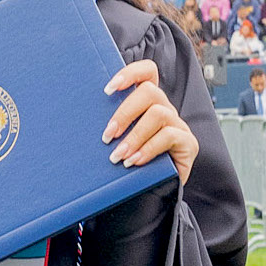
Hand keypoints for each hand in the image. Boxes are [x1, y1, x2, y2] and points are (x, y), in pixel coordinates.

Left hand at [102, 60, 198, 182]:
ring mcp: (178, 125)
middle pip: (150, 92)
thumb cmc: (130, 163)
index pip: (147, 72)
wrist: (152, 192)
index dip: (130, 73)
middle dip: (125, 112)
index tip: (108, 90)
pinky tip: (134, 161)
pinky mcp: (187, 143)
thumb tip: (78, 119)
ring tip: (118, 156)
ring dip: (134, 136)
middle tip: (107, 136)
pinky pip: (169, 136)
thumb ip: (110, 126)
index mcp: (148, 102)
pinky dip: (148, 148)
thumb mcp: (118, 140)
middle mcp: (164, 109)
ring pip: (158, 114)